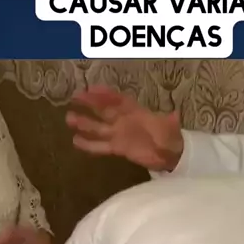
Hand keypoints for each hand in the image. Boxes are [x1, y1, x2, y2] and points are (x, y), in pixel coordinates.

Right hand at [66, 86, 183, 171]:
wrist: (170, 154)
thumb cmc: (170, 137)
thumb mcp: (171, 128)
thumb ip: (170, 122)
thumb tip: (175, 115)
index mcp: (136, 112)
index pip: (119, 100)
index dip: (107, 95)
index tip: (92, 89)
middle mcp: (124, 120)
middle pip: (104, 110)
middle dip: (90, 104)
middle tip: (75, 97)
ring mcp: (120, 134)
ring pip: (99, 127)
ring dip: (84, 123)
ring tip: (69, 119)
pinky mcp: (117, 148)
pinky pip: (101, 146)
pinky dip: (89, 144)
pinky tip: (75, 141)